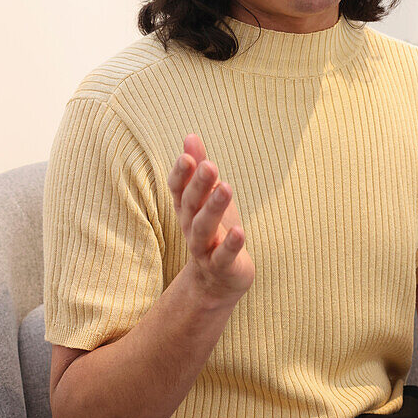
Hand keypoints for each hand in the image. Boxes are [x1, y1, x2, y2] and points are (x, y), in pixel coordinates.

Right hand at [168, 133, 254, 306]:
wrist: (217, 280)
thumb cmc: (215, 230)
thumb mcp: (208, 197)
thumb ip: (199, 168)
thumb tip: (190, 136)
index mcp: (188, 208)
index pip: (178, 189)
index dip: (181, 173)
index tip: (187, 156)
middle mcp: (191, 227)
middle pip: (191, 204)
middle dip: (199, 185)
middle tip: (209, 165)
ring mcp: (205, 248)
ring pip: (205, 228)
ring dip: (214, 208)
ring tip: (226, 188)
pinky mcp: (221, 266)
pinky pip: (223, 256)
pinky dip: (230, 244)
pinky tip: (239, 230)